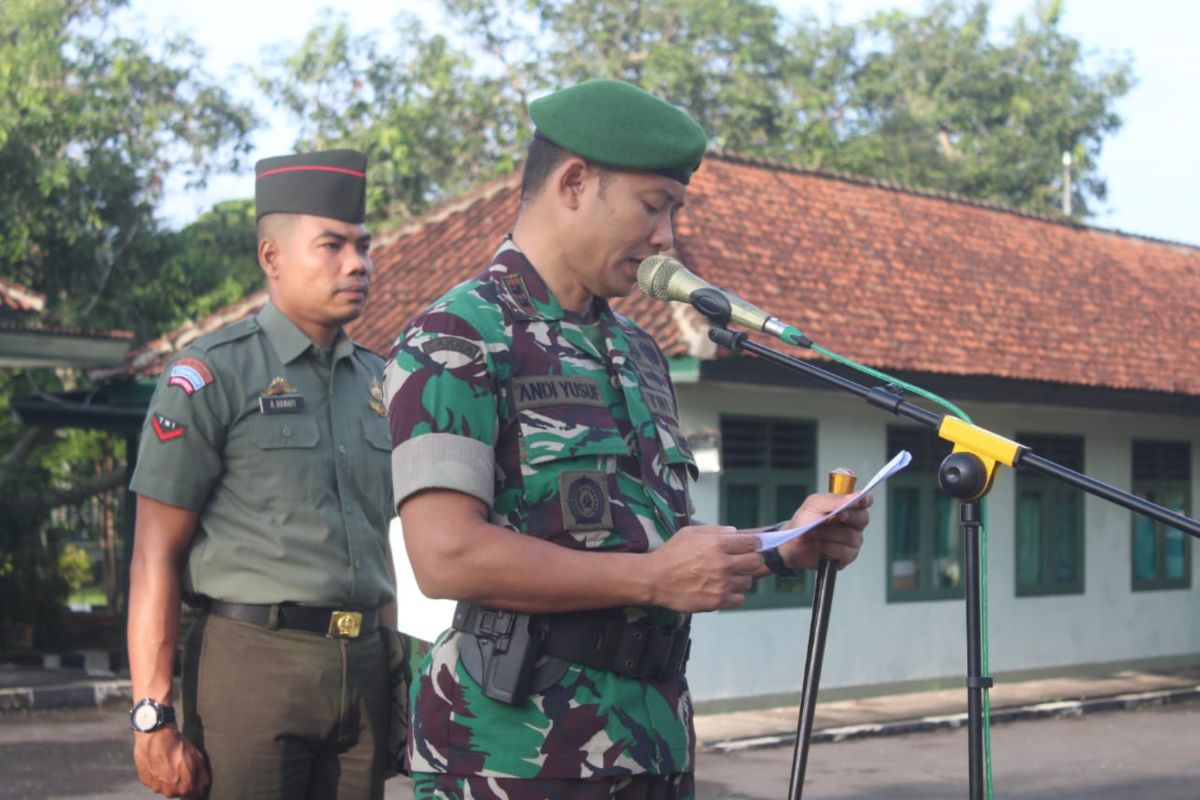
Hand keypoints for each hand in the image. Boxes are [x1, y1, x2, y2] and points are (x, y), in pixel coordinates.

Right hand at [133, 726, 209, 798]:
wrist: (156, 737)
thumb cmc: (178, 746)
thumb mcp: (197, 758)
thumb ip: (202, 776)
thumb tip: (204, 786)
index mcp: (185, 788)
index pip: (194, 796)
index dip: (197, 788)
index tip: (196, 781)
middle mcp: (170, 792)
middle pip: (180, 792)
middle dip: (183, 783)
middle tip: (182, 768)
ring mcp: (156, 788)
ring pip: (166, 788)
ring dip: (169, 781)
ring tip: (170, 765)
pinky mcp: (146, 781)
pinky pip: (155, 783)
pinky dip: (158, 777)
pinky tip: (160, 765)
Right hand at [647, 524, 764, 611]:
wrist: (654, 579)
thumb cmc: (671, 554)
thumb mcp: (690, 532)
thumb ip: (715, 530)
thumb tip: (735, 532)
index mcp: (718, 544)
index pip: (751, 543)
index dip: (753, 544)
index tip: (751, 546)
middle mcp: (723, 564)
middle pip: (755, 562)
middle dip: (751, 560)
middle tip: (742, 561)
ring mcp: (722, 585)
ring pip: (748, 581)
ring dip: (741, 578)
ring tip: (728, 577)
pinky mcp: (718, 601)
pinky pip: (739, 599)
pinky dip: (734, 595)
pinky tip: (723, 589)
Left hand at [777, 492, 871, 571]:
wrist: (791, 544)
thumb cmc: (803, 522)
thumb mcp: (813, 504)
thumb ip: (833, 499)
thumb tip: (853, 497)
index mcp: (846, 508)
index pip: (864, 502)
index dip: (865, 500)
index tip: (862, 500)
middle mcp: (852, 524)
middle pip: (862, 518)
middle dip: (847, 517)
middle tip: (833, 517)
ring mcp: (851, 541)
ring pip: (852, 536)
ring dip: (830, 534)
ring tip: (815, 533)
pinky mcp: (846, 556)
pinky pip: (845, 551)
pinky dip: (829, 548)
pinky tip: (821, 546)